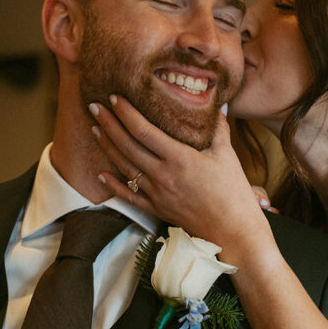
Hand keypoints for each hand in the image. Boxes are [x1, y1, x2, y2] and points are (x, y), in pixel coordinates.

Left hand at [90, 96, 275, 265]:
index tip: (115, 97)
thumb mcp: (227, 156)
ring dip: (108, 147)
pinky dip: (113, 186)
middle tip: (95, 106)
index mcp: (180, 158)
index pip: (144, 130)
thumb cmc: (233, 193)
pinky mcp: (157, 209)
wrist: (232, 231)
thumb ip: (219, 129)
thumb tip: (218, 105)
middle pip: (127, 145)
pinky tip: (101, 175)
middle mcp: (163, 175)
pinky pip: (129, 196)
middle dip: (109, 124)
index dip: (126, 113)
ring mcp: (157, 194)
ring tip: (96, 129)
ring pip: (124, 167)